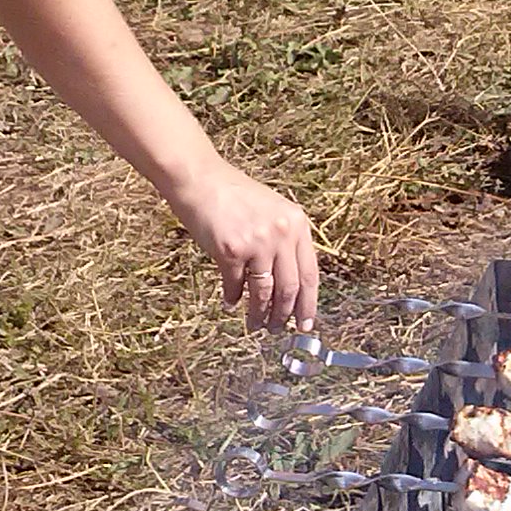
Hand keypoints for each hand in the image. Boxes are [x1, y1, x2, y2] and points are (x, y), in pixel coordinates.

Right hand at [166, 158, 319, 331]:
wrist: (200, 179)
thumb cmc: (234, 195)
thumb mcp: (273, 211)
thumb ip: (285, 241)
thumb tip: (290, 286)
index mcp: (297, 224)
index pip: (310, 274)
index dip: (308, 304)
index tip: (305, 325)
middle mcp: (281, 234)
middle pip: (289, 288)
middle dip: (283, 315)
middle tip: (277, 330)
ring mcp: (257, 243)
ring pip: (264, 292)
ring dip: (259, 314)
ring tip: (255, 323)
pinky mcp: (231, 251)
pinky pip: (235, 285)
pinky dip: (233, 298)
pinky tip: (231, 302)